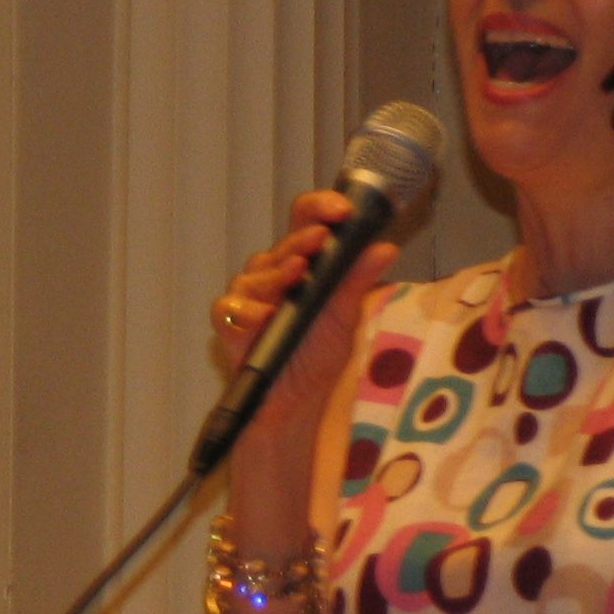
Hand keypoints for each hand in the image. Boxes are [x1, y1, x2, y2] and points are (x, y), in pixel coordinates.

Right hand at [207, 188, 400, 440]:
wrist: (295, 405)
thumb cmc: (316, 357)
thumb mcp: (346, 317)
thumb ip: (357, 282)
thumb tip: (385, 247)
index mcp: (304, 264)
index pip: (306, 222)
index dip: (319, 208)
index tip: (341, 210)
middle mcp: (273, 275)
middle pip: (281, 246)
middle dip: (301, 240)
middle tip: (320, 239)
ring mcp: (249, 300)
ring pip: (254, 275)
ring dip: (276, 274)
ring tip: (295, 274)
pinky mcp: (231, 328)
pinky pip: (229, 311)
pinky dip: (245, 312)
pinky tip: (263, 316)